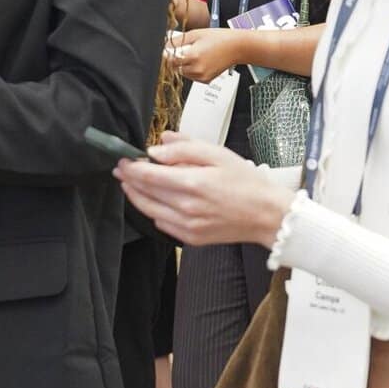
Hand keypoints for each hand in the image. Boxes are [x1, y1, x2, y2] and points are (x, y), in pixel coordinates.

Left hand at [114, 132, 294, 247]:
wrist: (267, 215)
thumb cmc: (247, 182)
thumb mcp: (219, 154)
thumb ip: (185, 149)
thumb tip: (156, 149)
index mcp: (194, 183)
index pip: (148, 176)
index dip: (131, 167)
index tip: (124, 159)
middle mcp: (187, 208)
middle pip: (145, 194)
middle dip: (129, 180)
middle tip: (121, 169)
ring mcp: (188, 226)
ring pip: (149, 211)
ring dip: (136, 197)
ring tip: (130, 185)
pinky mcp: (191, 238)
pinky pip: (162, 224)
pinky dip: (153, 212)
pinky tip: (154, 201)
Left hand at [167, 27, 248, 81]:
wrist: (237, 47)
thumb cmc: (220, 38)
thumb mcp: (195, 34)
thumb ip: (177, 41)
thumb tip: (164, 46)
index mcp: (193, 56)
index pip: (169, 60)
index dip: (166, 55)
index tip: (167, 51)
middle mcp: (196, 69)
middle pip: (174, 67)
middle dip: (175, 59)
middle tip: (185, 49)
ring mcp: (201, 76)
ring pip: (182, 72)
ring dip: (183, 65)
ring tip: (195, 54)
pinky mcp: (205, 80)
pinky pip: (191, 76)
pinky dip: (192, 69)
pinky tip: (201, 60)